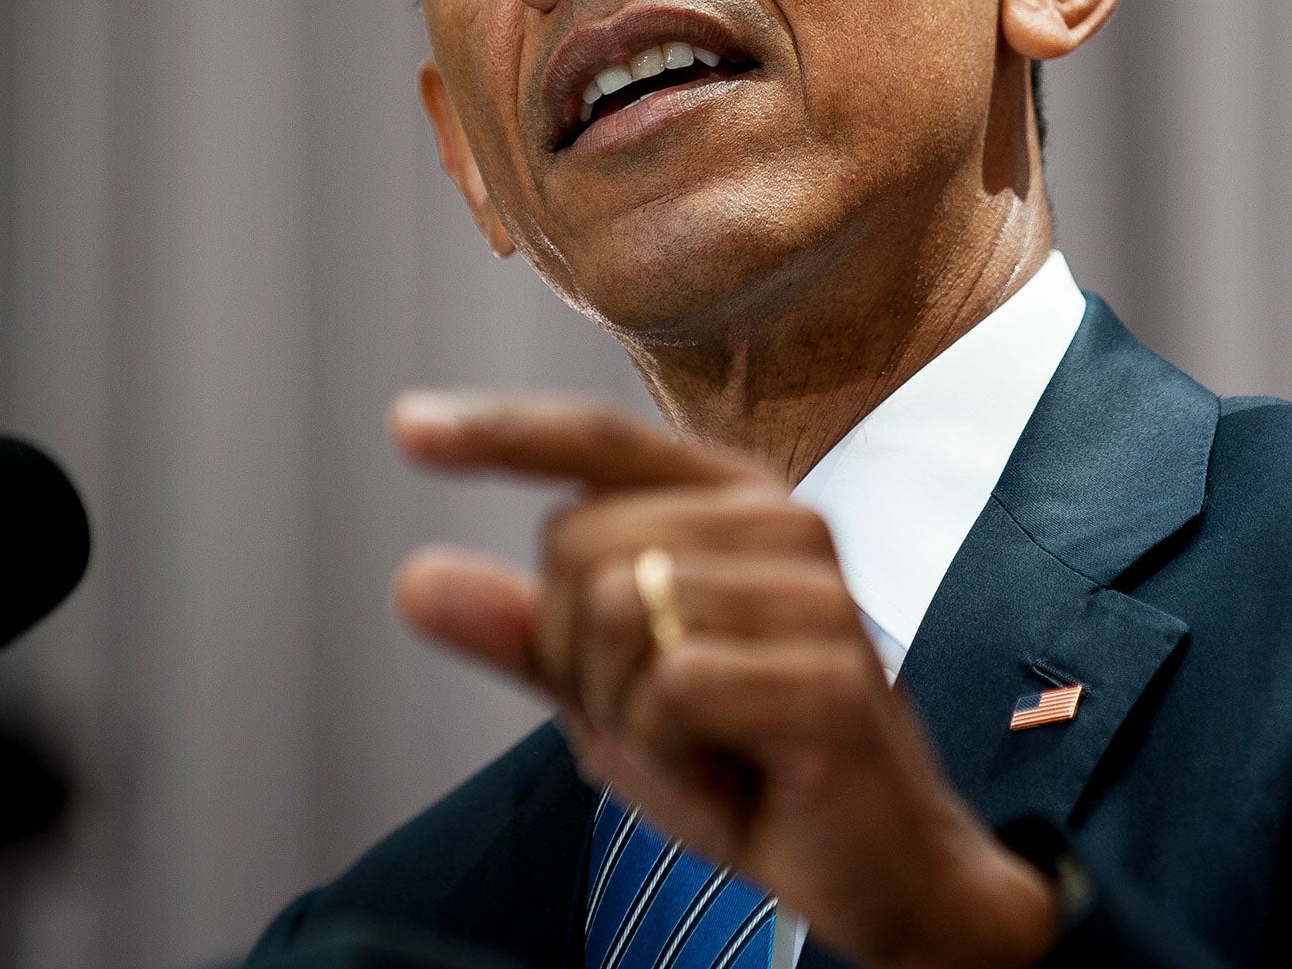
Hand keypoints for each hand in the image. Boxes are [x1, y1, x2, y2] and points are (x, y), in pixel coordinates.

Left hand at [387, 393, 1059, 968]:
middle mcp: (783, 522)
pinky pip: (666, 687)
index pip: (601, 442)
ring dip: (624, 710)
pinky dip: (668, 750)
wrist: (883, 864)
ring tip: (702, 742)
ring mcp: (813, 591)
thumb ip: (527, 635)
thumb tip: (416, 578)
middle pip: (576, 544)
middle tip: (659, 716)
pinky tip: (729, 767)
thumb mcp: (617, 697)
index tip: (407, 426)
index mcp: (737, 505)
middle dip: (575, 655)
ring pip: (614, 612)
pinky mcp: (825, 671)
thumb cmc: (753, 766)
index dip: (502, 432)